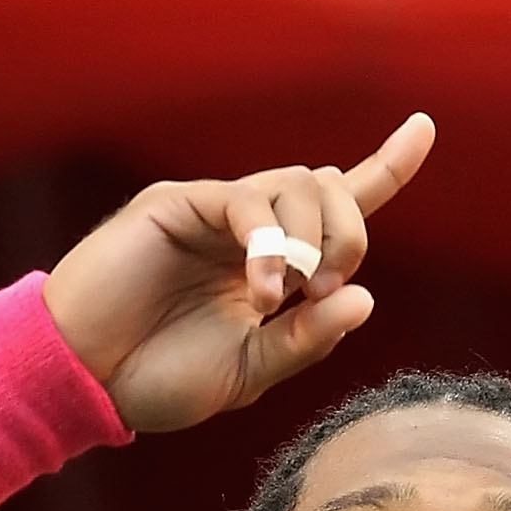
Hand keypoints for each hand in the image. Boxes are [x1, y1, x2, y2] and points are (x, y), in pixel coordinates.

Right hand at [42, 114, 435, 432]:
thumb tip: (364, 297)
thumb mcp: (249, 373)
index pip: (338, 208)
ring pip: (295, 183)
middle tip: (324, 287)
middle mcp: (248, 230)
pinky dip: (267, 241)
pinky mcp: (177, 203)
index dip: (385, 168)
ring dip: (310, 238)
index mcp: (272, 268)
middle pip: (327, 188)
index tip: (425, 129)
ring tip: (284, 297)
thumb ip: (306, 339)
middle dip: (348, 231)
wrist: (85, 381)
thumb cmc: (157, 381)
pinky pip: (245, 200)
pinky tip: (259, 289)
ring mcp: (213, 212)